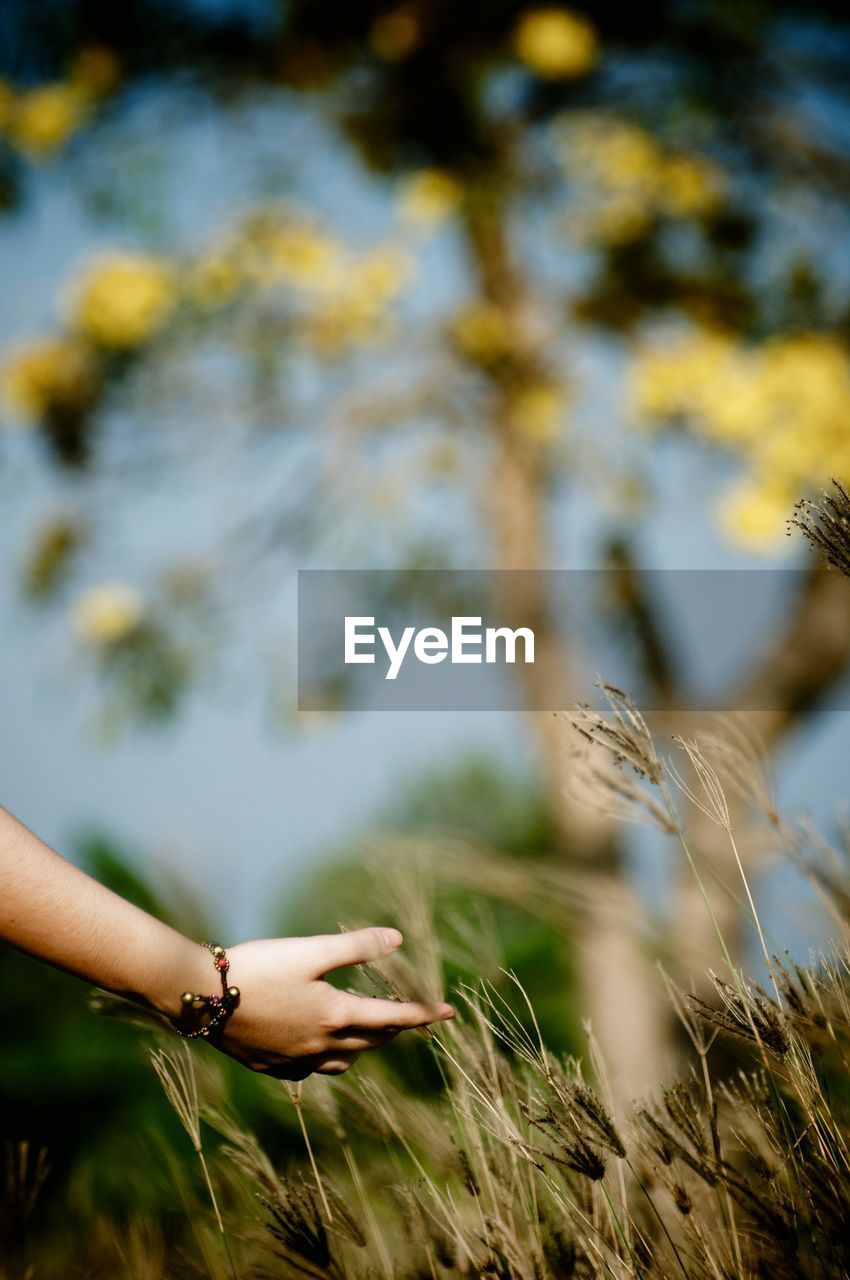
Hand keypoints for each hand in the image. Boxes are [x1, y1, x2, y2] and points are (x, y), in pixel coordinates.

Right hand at [213, 927, 453, 1078]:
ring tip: (367, 1030)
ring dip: (363, 1046)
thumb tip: (399, 940)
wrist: (202, 998)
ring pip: (344, 1061)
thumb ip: (357, 947)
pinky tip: (321, 1046)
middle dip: (395, 1028)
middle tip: (408, 1015)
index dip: (424, 1014)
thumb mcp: (311, 950)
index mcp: (335, 1015)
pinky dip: (328, 1058)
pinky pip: (312, 1070)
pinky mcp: (272, 1067)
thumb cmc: (258, 966)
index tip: (450, 1013)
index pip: (393, 1018)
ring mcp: (295, 1061)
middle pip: (372, 1041)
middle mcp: (321, 1045)